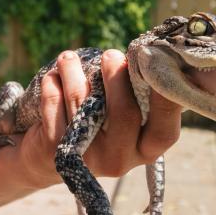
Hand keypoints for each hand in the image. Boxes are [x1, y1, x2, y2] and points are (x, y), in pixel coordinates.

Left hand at [19, 49, 182, 187]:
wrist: (49, 159)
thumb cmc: (100, 124)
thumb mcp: (127, 120)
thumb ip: (142, 95)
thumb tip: (158, 55)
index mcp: (145, 151)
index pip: (165, 132)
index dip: (166, 99)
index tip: (157, 65)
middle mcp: (119, 159)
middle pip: (124, 112)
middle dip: (116, 75)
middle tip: (110, 54)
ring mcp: (87, 158)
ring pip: (81, 100)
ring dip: (73, 70)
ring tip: (69, 58)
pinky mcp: (55, 150)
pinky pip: (53, 102)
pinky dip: (52, 83)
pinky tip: (53, 78)